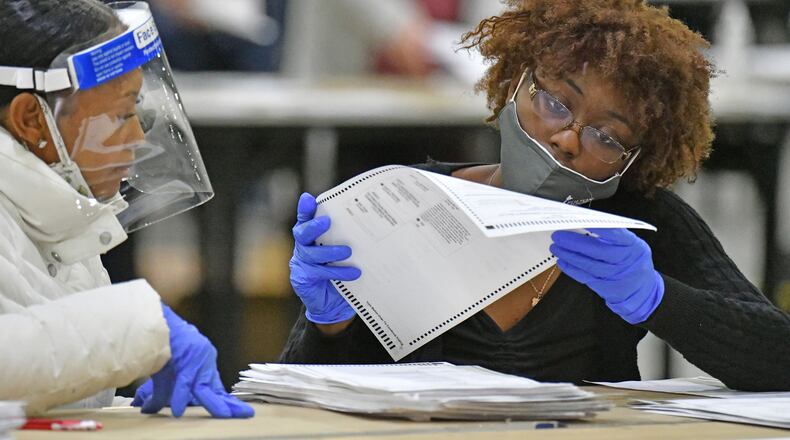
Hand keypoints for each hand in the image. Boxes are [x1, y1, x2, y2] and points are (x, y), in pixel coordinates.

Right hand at [131, 305, 253, 417]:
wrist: (154, 321)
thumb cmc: (160, 343)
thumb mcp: (162, 373)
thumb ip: (162, 392)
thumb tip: (148, 409)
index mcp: (202, 362)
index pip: (215, 385)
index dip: (223, 400)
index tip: (236, 411)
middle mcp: (204, 360)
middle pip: (216, 388)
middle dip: (229, 404)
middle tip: (246, 413)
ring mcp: (197, 359)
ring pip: (205, 388)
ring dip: (215, 405)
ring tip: (225, 416)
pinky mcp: (186, 359)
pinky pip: (184, 382)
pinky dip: (179, 397)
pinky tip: (178, 411)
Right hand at [290, 193, 360, 323]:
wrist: (334, 305)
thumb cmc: (341, 272)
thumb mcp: (346, 254)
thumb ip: (348, 239)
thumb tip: (369, 221)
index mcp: (311, 236)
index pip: (305, 219)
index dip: (304, 210)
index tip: (308, 199)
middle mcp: (303, 247)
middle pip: (302, 233)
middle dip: (313, 226)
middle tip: (327, 222)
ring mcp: (300, 263)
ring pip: (310, 253)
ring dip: (329, 251)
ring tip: (347, 252)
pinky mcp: (303, 279)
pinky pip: (319, 273)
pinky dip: (337, 271)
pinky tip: (353, 272)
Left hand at [550, 228, 663, 323]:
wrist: (643, 289)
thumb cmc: (633, 260)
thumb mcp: (632, 245)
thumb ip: (614, 236)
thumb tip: (586, 224)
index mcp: (634, 246)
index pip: (615, 234)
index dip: (597, 227)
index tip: (579, 220)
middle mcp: (626, 261)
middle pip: (598, 251)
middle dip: (575, 242)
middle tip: (558, 235)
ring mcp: (616, 276)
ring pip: (589, 265)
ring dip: (569, 255)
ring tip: (555, 247)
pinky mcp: (606, 288)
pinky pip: (586, 277)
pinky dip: (572, 269)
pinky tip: (562, 262)